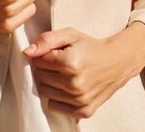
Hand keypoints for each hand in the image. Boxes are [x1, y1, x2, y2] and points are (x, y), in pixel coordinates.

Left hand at [23, 25, 144, 119]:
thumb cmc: (90, 46)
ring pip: (45, 93)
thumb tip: (27, 52)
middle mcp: (75, 84)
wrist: (117, 62)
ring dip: (50, 83)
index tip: (53, 53)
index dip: (42, 55)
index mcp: (70, 62)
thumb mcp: (70, 34)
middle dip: (45, 68)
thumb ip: (47, 40)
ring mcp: (80, 100)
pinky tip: (67, 87)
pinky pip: (55, 107)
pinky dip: (57, 97)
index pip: (37, 61)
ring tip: (63, 74)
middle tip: (58, 63)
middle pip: (40, 78)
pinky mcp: (84, 111)